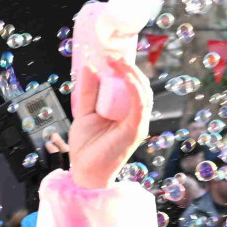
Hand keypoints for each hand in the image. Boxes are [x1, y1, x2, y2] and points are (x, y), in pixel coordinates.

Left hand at [66, 53, 151, 188]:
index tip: (110, 54)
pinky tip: (124, 76)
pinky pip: (139, 104)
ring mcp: (137, 123)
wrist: (85, 172)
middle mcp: (135, 117)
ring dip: (131, 73)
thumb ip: (88, 91)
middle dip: (128, 67)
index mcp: (125, 113)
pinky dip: (133, 88)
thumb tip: (90, 66)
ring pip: (143, 92)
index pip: (131, 86)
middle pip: (140, 86)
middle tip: (112, 54)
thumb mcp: (84, 112)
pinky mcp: (136, 130)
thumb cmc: (87, 147)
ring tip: (116, 60)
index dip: (125, 69)